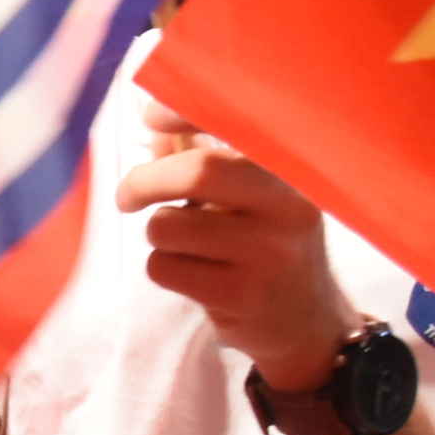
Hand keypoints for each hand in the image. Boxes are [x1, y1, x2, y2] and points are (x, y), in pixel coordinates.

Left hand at [114, 123, 350, 387]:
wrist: (307, 323)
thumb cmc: (266, 247)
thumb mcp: (251, 198)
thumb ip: (204, 159)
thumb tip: (155, 124)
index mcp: (291, 172)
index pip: (239, 125)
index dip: (187, 111)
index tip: (151, 116)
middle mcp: (287, 206)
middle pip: (198, 173)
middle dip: (144, 181)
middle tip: (127, 197)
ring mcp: (268, 253)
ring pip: (167, 226)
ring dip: (158, 236)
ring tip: (188, 247)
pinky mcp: (242, 294)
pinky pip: (164, 268)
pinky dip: (163, 270)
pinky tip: (197, 277)